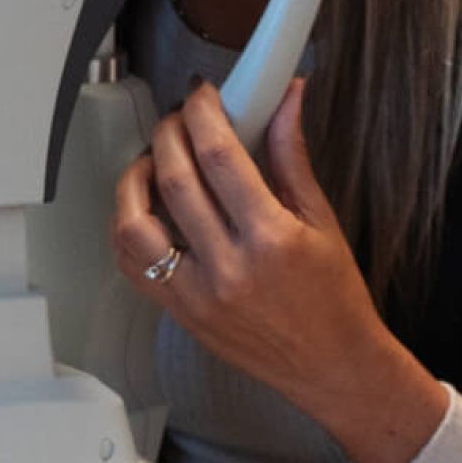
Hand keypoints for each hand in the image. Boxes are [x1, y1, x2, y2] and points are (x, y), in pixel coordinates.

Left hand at [111, 78, 449, 462]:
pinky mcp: (178, 312)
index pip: (220, 157)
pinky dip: (127, 226)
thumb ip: (291, 156)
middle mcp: (229, 267)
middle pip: (175, 180)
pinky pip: (130, 263)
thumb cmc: (335, 297)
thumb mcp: (322, 221)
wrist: (333, 367)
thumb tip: (286, 97)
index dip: (203, 114)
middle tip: (179, 118)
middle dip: (170, 134)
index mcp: (272, 239)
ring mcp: (196, 294)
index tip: (202, 94)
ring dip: (135, 179)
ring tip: (153, 159)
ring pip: (136, 223)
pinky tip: (142, 206)